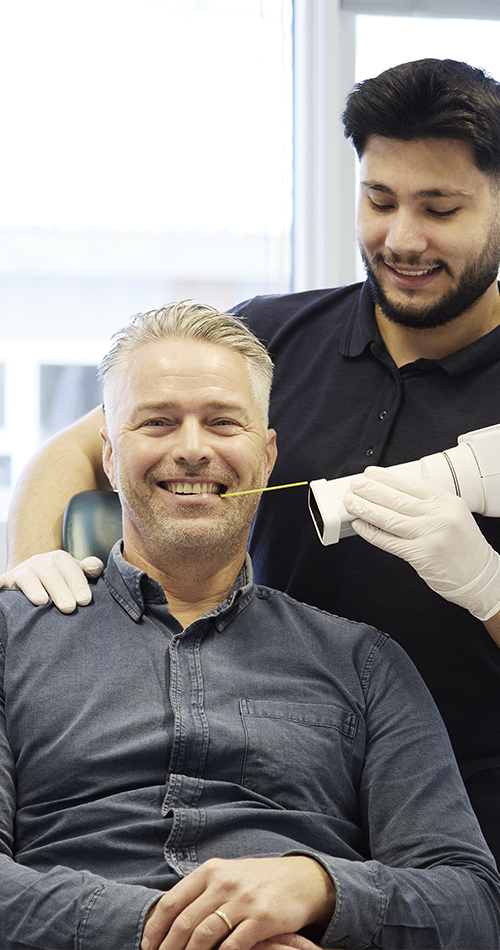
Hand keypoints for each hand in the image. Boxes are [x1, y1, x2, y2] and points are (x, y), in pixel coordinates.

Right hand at [0, 551, 102, 612]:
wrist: (38, 579)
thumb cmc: (63, 581)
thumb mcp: (76, 574)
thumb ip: (88, 570)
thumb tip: (95, 566)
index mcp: (59, 559)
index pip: (69, 568)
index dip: (78, 583)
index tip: (85, 600)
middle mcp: (40, 562)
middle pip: (49, 573)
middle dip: (60, 589)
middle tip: (69, 608)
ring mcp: (23, 572)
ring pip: (27, 576)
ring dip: (33, 588)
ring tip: (42, 602)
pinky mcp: (8, 582)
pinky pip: (2, 581)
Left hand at [141, 856, 335, 949]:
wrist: (302, 879)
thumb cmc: (258, 881)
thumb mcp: (227, 875)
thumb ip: (201, 891)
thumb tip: (168, 916)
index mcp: (211, 871)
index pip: (172, 901)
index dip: (156, 928)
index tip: (147, 946)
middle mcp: (224, 883)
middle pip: (185, 922)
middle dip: (168, 948)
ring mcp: (243, 900)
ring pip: (204, 935)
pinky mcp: (262, 918)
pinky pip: (233, 945)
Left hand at [343, 467, 499, 620]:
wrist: (480, 577)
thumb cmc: (464, 548)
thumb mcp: (453, 516)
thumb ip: (427, 505)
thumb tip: (390, 495)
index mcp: (448, 502)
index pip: (411, 484)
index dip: (387, 478)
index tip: (371, 474)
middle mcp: (440, 516)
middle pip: (397, 499)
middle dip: (371, 490)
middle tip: (356, 485)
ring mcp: (430, 536)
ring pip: (389, 518)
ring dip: (365, 509)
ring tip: (351, 503)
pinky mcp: (421, 555)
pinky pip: (389, 541)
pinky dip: (371, 533)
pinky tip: (360, 525)